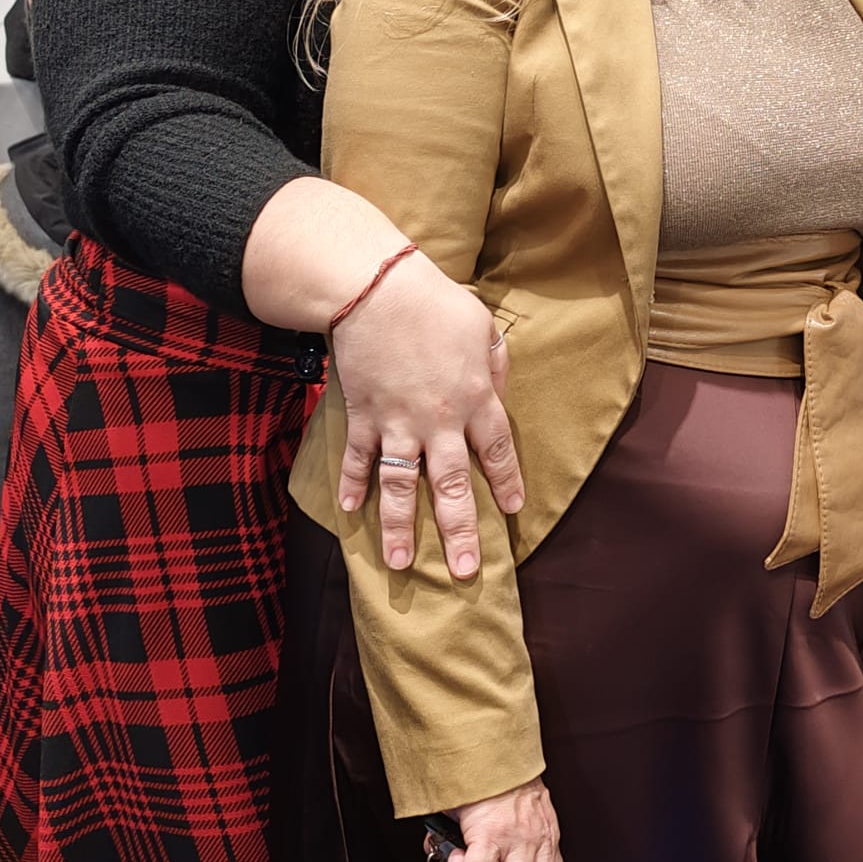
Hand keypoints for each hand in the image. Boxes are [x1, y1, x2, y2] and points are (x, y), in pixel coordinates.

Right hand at [332, 253, 523, 576]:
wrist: (377, 290)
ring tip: (402, 564)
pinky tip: (350, 512)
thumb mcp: (483, 326)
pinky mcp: (363, 416)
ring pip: (400, 486)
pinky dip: (353, 485)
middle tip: (466, 571)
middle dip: (459, 532)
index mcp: (476, 398)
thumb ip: (495, 365)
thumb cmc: (436, 302)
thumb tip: (497, 394)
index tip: (512, 511)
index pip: (496, 451)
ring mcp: (397, 423)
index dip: (505, 482)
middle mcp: (439, 421)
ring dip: (399, 528)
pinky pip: (359, 458)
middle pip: (451, 487)